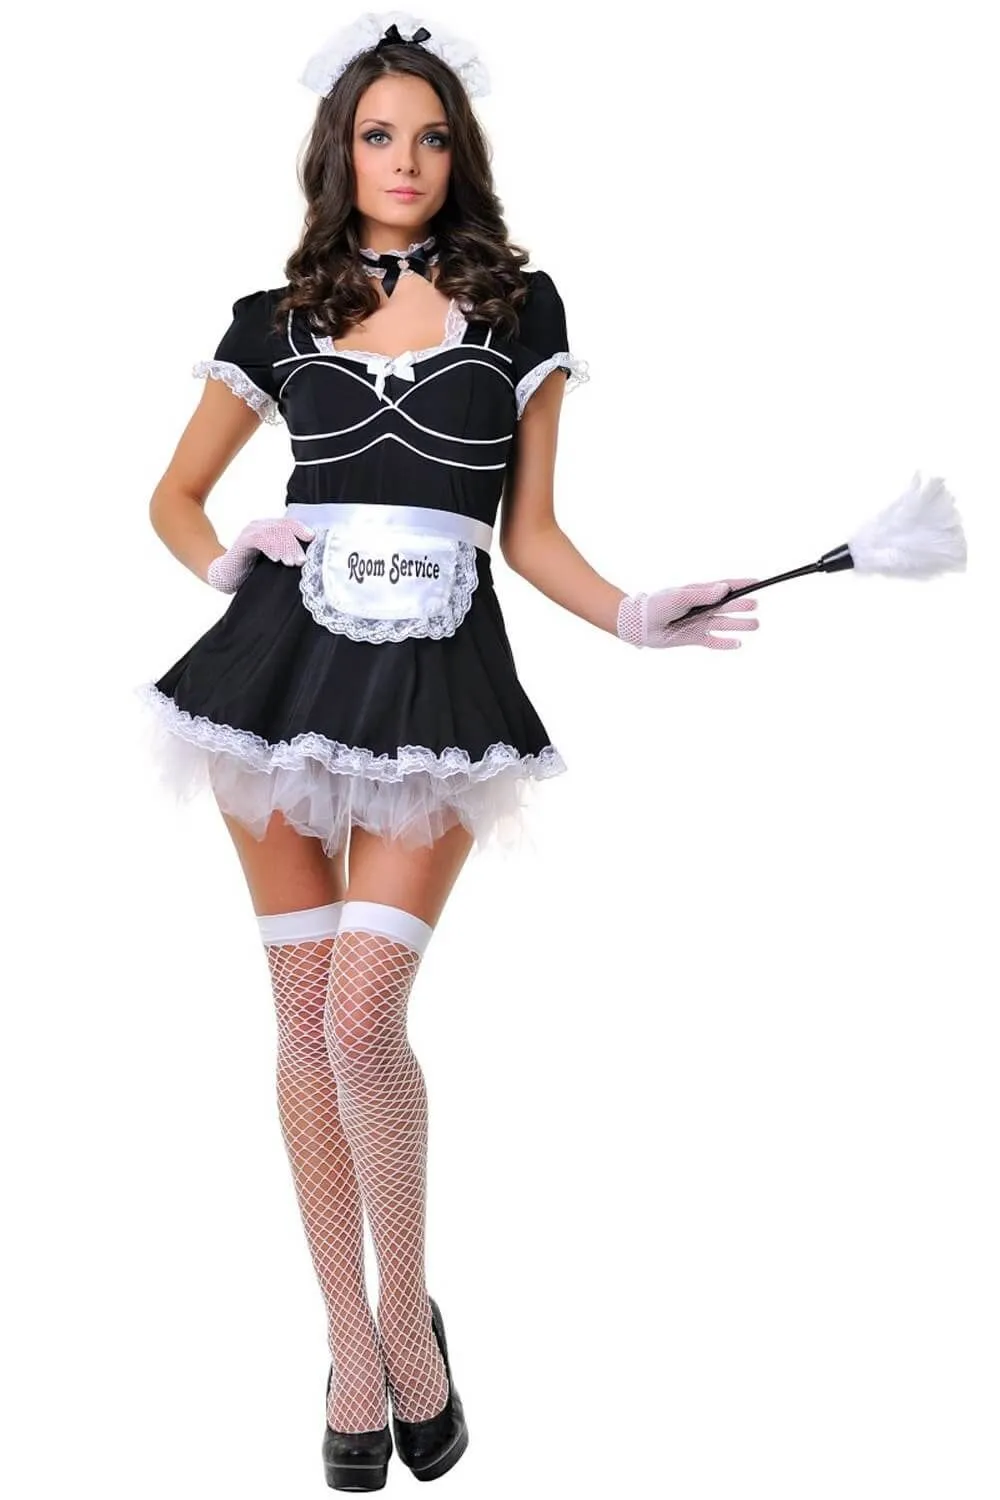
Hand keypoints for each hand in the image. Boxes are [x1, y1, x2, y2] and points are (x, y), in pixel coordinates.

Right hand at [205, 516, 315, 593]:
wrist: (228, 577)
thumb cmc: (253, 570)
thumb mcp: (275, 560)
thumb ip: (288, 554)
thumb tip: (309, 558)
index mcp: (269, 527)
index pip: (289, 523)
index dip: (301, 529)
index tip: (312, 540)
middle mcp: (260, 525)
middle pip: (283, 527)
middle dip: (295, 543)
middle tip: (302, 560)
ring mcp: (250, 531)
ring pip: (273, 532)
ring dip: (285, 547)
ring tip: (291, 562)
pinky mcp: (242, 541)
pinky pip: (259, 539)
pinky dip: (270, 547)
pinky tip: (276, 559)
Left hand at [616, 578, 759, 648]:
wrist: (640, 624)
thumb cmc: (658, 605)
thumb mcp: (680, 596)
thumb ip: (702, 594)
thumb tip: (724, 589)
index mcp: (700, 592)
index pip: (726, 587)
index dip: (742, 584)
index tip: (758, 582)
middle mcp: (703, 607)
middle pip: (728, 606)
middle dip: (743, 605)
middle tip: (756, 605)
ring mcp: (699, 622)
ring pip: (724, 623)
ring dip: (739, 624)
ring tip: (755, 625)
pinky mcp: (694, 637)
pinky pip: (713, 641)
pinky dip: (725, 643)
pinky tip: (738, 644)